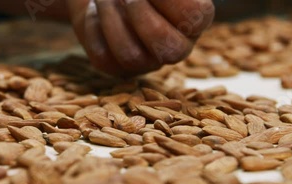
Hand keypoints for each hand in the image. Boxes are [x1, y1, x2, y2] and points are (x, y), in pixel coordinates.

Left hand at [67, 0, 214, 75]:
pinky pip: (103, 55)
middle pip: (171, 49)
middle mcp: (175, 47)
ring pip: (131, 55)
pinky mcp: (115, 66)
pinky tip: (96, 9)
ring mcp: (145, 62)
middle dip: (142, 15)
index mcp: (194, 19)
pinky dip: (95, 25)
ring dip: (112, 17)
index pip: (196, 15)